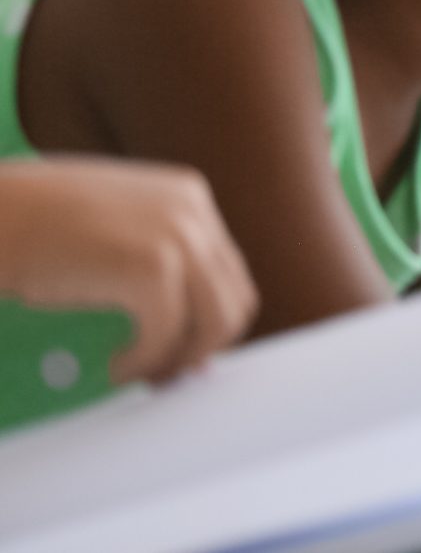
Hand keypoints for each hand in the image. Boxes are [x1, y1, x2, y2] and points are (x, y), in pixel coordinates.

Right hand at [0, 157, 256, 383]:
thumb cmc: (34, 224)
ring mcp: (179, 236)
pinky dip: (144, 361)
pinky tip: (115, 366)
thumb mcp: (113, 232)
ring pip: (215, 322)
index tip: (179, 355)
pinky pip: (166, 334)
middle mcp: (194, 211)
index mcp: (189, 197)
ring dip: (180, 359)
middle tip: (164, 376)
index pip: (227, 273)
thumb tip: (189, 338)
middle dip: (202, 347)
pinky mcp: (151, 267)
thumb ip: (155, 267)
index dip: (207, 322)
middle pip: (233, 299)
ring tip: (141, 374)